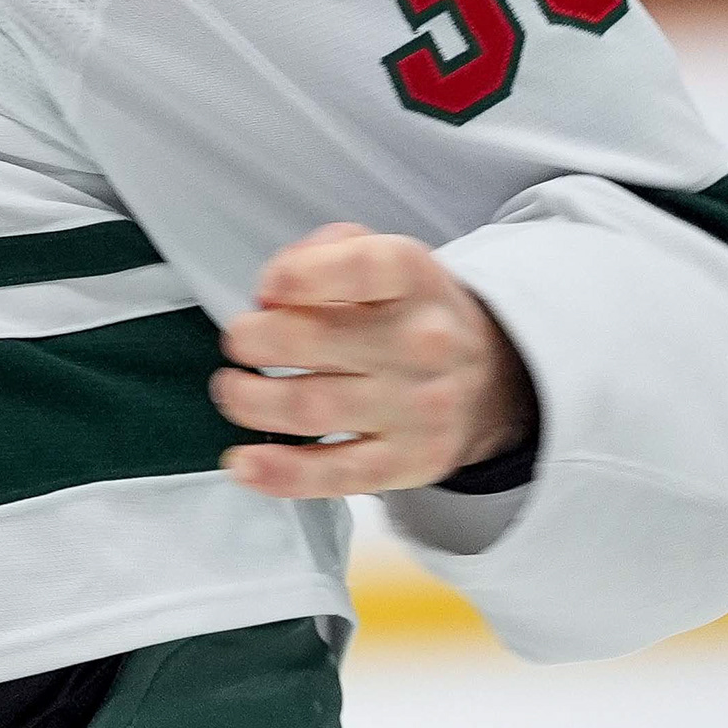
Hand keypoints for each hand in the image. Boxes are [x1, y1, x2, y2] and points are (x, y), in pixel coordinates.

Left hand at [212, 224, 536, 499]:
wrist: (495, 378)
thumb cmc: (413, 313)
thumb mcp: (385, 257)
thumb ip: (324, 253)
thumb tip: (272, 292)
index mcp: (414, 280)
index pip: (360, 268)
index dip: (299, 276)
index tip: (268, 290)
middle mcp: (422, 342)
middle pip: (314, 340)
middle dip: (252, 340)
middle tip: (240, 342)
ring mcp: (417, 407)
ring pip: (311, 408)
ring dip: (250, 401)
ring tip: (232, 391)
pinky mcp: (408, 462)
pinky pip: (335, 474)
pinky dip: (280, 474)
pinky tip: (244, 463)